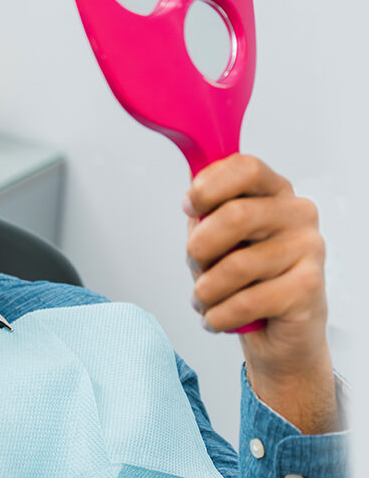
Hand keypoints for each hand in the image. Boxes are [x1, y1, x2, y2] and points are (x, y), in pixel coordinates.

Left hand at [184, 154, 336, 432]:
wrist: (277, 332)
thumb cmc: (242, 277)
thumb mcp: (216, 237)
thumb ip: (205, 212)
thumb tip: (193, 197)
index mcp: (274, 192)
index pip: (245, 168)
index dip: (209, 187)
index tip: (189, 207)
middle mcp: (298, 214)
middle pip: (235, 215)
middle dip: (199, 248)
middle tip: (195, 267)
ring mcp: (309, 249)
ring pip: (237, 265)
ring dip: (206, 290)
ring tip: (204, 300)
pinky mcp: (310, 288)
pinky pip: (248, 301)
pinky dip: (220, 315)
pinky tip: (217, 318)